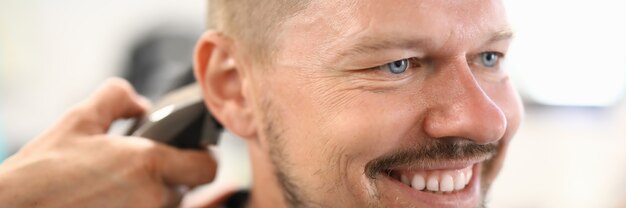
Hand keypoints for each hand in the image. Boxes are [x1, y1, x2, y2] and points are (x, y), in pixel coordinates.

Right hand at [0, 78, 216, 207]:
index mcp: (147, 164)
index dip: (201, 158)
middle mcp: (152, 198)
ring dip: (155, 197)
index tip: (189, 153)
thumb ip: (116, 99)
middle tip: (142, 171)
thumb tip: (142, 103)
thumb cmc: (41, 172)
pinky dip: (140, 207)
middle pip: (187, 189)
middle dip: (172, 178)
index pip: (207, 167)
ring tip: (121, 189)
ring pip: (169, 206)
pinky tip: (113, 201)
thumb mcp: (77, 120)